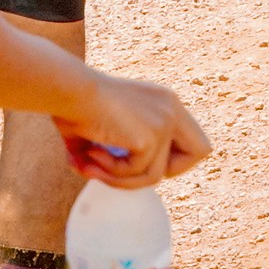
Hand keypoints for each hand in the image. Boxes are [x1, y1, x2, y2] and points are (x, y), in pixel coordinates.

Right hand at [57, 73, 211, 188]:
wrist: (67, 89)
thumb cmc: (72, 106)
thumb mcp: (101, 130)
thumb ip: (109, 151)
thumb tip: (92, 172)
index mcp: (164, 101)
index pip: (191, 138)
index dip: (169, 158)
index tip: (135, 158)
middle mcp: (171, 107)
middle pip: (201, 151)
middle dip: (168, 170)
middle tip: (131, 167)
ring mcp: (165, 121)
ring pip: (154, 176)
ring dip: (119, 179)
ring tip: (90, 165)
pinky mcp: (152, 135)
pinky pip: (137, 174)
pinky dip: (110, 173)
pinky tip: (91, 154)